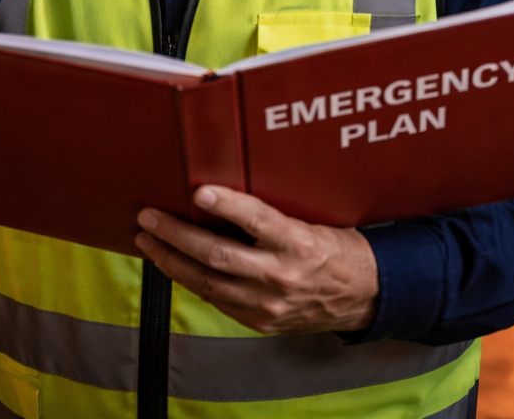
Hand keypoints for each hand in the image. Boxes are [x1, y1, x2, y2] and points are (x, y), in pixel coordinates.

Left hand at [135, 185, 379, 334]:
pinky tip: (174, 266)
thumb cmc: (338, 250)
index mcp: (300, 243)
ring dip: (171, 260)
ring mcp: (269, 303)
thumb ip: (274, 215)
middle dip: (176, 235)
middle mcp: (282, 275)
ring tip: (149, 242)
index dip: (227, 205)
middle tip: (149, 217)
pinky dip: (191, 281)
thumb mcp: (315, 222)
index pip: (258, 220)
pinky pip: (217, 299)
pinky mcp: (261, 321)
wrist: (364, 296)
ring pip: (208, 281)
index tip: (199, 192)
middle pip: (218, 255)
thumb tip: (226, 193)